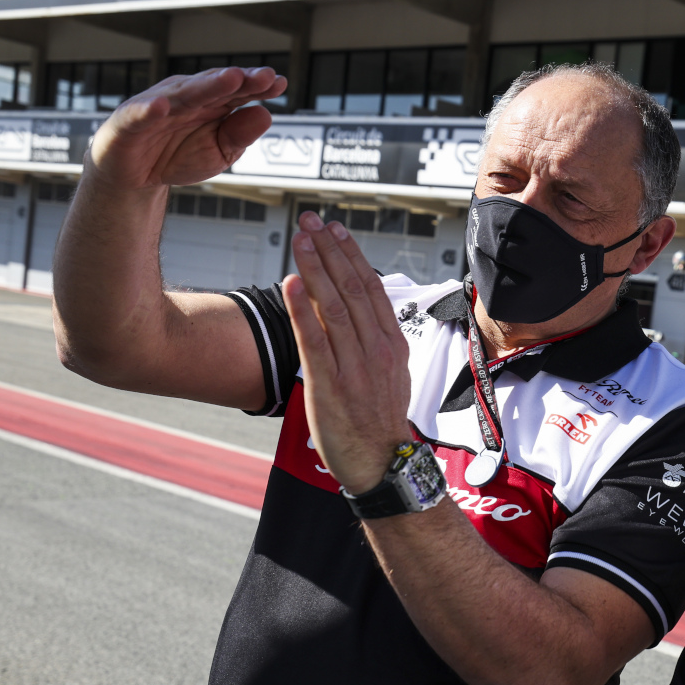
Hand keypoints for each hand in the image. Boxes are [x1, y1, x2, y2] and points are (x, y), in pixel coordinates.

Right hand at [87, 67, 285, 188]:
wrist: (135, 176)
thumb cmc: (177, 156)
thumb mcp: (218, 152)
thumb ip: (239, 136)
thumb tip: (266, 114)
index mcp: (210, 103)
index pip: (237, 91)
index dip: (258, 86)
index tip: (280, 83)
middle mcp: (186, 98)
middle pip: (215, 86)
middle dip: (239, 80)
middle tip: (264, 76)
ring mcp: (157, 107)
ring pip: (183, 94)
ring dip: (206, 85)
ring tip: (231, 79)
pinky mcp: (129, 122)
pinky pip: (140, 115)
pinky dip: (149, 110)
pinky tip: (162, 106)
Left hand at [283, 211, 413, 492]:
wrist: (382, 463)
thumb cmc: (379, 420)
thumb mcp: (390, 374)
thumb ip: (375, 340)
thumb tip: (357, 311)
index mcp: (392, 344)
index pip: (371, 288)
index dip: (351, 255)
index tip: (334, 230)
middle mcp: (376, 350)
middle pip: (352, 289)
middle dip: (329, 251)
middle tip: (311, 221)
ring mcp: (355, 367)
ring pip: (334, 307)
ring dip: (315, 269)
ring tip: (300, 240)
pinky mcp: (331, 385)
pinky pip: (316, 341)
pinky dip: (303, 309)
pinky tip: (291, 283)